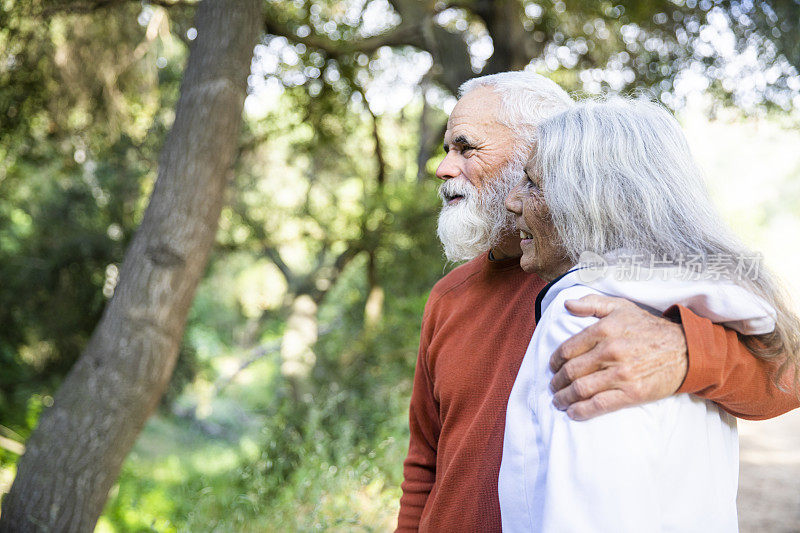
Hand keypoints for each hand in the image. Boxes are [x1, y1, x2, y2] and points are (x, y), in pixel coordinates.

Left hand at [549, 294, 688, 420]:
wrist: (686, 350)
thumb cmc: (650, 328)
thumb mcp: (621, 306)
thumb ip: (592, 303)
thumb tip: (567, 304)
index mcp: (604, 329)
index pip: (568, 348)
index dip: (555, 360)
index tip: (552, 366)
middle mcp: (610, 351)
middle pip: (571, 371)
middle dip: (556, 382)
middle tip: (552, 386)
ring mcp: (620, 374)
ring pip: (581, 389)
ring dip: (564, 398)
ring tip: (558, 401)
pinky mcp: (632, 393)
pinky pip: (599, 404)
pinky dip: (581, 411)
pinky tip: (573, 413)